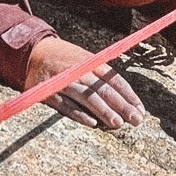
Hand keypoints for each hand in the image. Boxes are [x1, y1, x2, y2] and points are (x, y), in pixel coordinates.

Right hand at [24, 37, 145, 132]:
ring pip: (87, 97)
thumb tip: (126, 96)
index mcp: (91, 62)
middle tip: (136, 120)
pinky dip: (78, 114)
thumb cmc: (66, 58)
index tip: (141, 109)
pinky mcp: (48, 92)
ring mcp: (64, 81)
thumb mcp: (86, 59)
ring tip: (118, 123)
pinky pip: (65, 105)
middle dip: (122, 105)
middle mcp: (79, 70)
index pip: (114, 79)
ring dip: (103, 110)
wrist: (35, 51)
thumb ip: (102, 74)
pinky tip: (92, 123)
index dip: (129, 95)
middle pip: (104, 89)